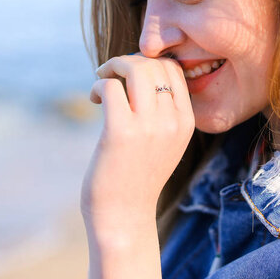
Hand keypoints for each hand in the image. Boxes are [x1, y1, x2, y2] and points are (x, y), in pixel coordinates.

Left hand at [80, 53, 194, 236]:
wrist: (125, 218)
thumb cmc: (138, 176)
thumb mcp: (164, 141)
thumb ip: (162, 110)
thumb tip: (139, 69)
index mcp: (185, 121)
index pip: (173, 69)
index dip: (149, 61)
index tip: (129, 72)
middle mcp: (171, 121)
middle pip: (154, 64)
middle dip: (127, 60)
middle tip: (111, 73)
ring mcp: (148, 127)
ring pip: (135, 69)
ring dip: (112, 67)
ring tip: (101, 80)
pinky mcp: (120, 133)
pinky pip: (110, 87)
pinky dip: (99, 85)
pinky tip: (94, 99)